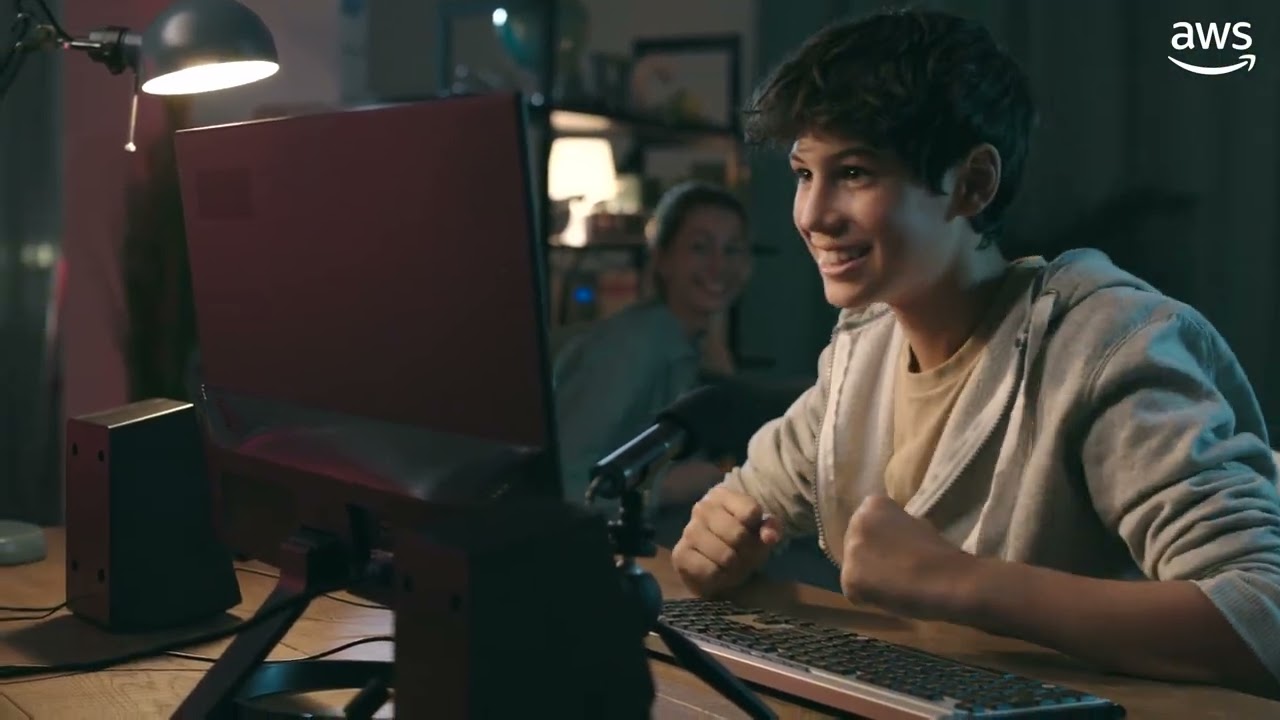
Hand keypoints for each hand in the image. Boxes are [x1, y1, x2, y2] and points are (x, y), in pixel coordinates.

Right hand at [672, 486, 781, 596]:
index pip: (750, 511)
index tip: (751, 535)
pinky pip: (710, 571)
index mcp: (722, 495)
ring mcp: (689, 530)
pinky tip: (717, 572)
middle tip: (742, 556)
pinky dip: (720, 577)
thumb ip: (770, 529)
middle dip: (746, 552)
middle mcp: (702, 508)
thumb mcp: (759, 533)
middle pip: (738, 534)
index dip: (757, 530)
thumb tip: (770, 537)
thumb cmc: (739, 543)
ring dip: (734, 567)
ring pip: (725, 555)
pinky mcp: (680, 554)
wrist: (711, 564)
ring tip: (730, 565)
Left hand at [839, 495, 974, 619]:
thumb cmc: (939, 552)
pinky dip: (868, 598)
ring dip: (867, 577)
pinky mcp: (849, 578)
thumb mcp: (916, 524)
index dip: (880, 539)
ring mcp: (850, 551)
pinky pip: (855, 591)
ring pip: (852, 567)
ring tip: (892, 585)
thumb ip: (895, 527)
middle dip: (868, 555)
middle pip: (855, 542)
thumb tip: (889, 539)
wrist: (947, 578)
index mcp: (873, 505)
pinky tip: (888, 597)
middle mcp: (856, 523)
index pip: (866, 522)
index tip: (895, 549)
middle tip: (891, 570)